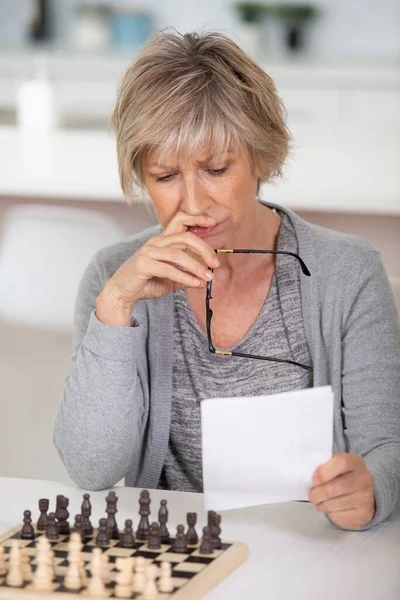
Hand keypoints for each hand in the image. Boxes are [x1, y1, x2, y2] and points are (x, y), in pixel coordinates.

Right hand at [96, 211, 219, 324]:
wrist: (122, 292)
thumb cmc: (145, 281)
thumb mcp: (171, 278)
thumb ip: (186, 275)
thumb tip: (205, 278)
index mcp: (163, 240)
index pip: (180, 220)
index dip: (196, 218)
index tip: (212, 222)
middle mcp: (156, 242)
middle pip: (185, 237)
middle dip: (204, 249)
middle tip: (216, 264)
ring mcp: (149, 252)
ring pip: (178, 254)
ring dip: (196, 266)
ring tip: (208, 277)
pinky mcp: (143, 265)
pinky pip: (168, 269)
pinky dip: (184, 277)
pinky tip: (195, 283)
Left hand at [308, 453, 374, 529]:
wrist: (363, 492)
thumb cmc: (343, 475)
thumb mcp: (336, 464)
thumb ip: (324, 465)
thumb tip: (308, 473)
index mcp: (355, 462)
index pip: (340, 463)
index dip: (322, 472)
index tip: (314, 479)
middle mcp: (364, 479)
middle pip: (332, 489)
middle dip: (316, 494)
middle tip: (311, 494)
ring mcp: (366, 498)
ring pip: (332, 505)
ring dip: (320, 504)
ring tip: (318, 501)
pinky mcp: (364, 514)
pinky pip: (338, 516)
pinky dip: (330, 513)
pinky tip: (331, 507)